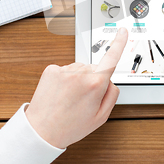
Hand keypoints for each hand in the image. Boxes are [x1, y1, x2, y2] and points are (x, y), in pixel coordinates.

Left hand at [25, 28, 127, 148]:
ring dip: (78, 80)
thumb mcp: (101, 117)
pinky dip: (65, 80)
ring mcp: (65, 70)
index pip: (112, 58)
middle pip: (94, 69)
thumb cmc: (70, 127)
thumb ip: (112, 95)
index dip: (119, 43)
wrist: (41, 131)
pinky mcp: (51, 70)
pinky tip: (60, 94)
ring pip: (79, 69)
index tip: (123, 31)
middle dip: (93, 80)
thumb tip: (110, 81)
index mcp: (96, 84)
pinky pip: (65, 70)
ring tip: (70, 99)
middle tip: (83, 100)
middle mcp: (80, 73)